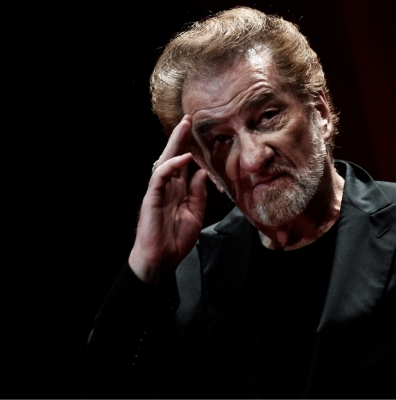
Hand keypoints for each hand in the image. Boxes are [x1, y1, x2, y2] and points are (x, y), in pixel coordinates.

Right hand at [128, 115, 207, 283]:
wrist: (161, 259)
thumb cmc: (176, 239)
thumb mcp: (195, 214)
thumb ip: (198, 193)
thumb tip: (201, 172)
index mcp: (178, 191)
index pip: (184, 165)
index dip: (190, 148)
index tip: (199, 133)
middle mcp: (168, 187)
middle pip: (173, 157)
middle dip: (180, 138)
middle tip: (188, 119)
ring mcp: (159, 191)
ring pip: (165, 161)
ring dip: (174, 143)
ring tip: (183, 127)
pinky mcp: (152, 198)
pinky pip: (160, 177)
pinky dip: (171, 166)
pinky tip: (183, 157)